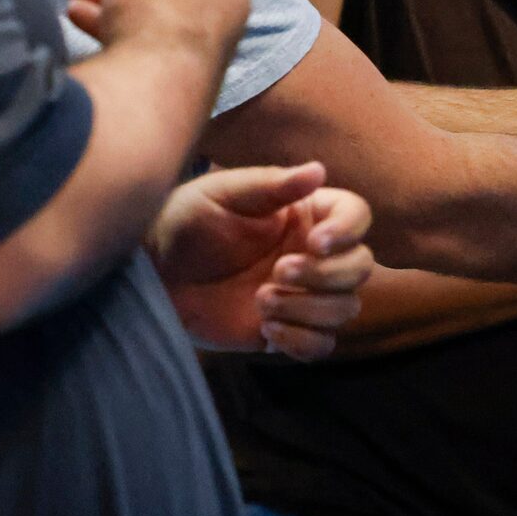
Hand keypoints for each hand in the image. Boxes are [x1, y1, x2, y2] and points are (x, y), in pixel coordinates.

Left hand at [150, 162, 374, 360]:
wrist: (155, 275)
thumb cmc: (187, 222)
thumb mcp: (224, 193)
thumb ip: (272, 183)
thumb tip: (318, 170)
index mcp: (307, 214)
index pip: (357, 216)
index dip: (348, 231)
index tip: (316, 242)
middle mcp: (315, 254)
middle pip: (361, 267)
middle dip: (325, 275)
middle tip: (277, 271)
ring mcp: (304, 294)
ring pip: (346, 308)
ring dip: (309, 308)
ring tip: (261, 300)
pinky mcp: (288, 330)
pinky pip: (322, 345)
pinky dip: (302, 340)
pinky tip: (266, 327)